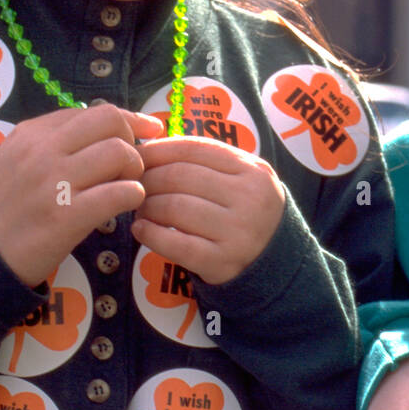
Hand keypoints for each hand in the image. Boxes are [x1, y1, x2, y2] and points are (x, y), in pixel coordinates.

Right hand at [0, 105, 163, 286]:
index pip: (95, 111)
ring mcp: (54, 182)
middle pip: (111, 122)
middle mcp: (42, 151)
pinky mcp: (66, 216)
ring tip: (124, 187)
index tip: (148, 130)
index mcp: (31, 133)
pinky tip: (126, 204)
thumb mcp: (16, 159)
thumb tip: (107, 127)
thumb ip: (54, 140)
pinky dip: (133, 195)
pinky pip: (120, 193)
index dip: (129, 120)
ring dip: (134, 170)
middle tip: (129, 166)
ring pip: (119, 153)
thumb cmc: (5, 207)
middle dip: (132, 141)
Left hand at [134, 138, 285, 284]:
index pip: (195, 149)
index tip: (139, 156)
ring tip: (140, 207)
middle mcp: (249, 198)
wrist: (274, 258)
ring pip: (176, 207)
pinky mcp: (222, 261)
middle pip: (181, 177)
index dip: (160, 150)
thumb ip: (206, 160)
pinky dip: (151, 234)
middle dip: (149, 178)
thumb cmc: (245, 209)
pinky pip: (177, 244)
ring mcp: (238, 231)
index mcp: (252, 170)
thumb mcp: (241, 177)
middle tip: (134, 184)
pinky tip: (141, 229)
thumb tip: (151, 147)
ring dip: (148, 205)